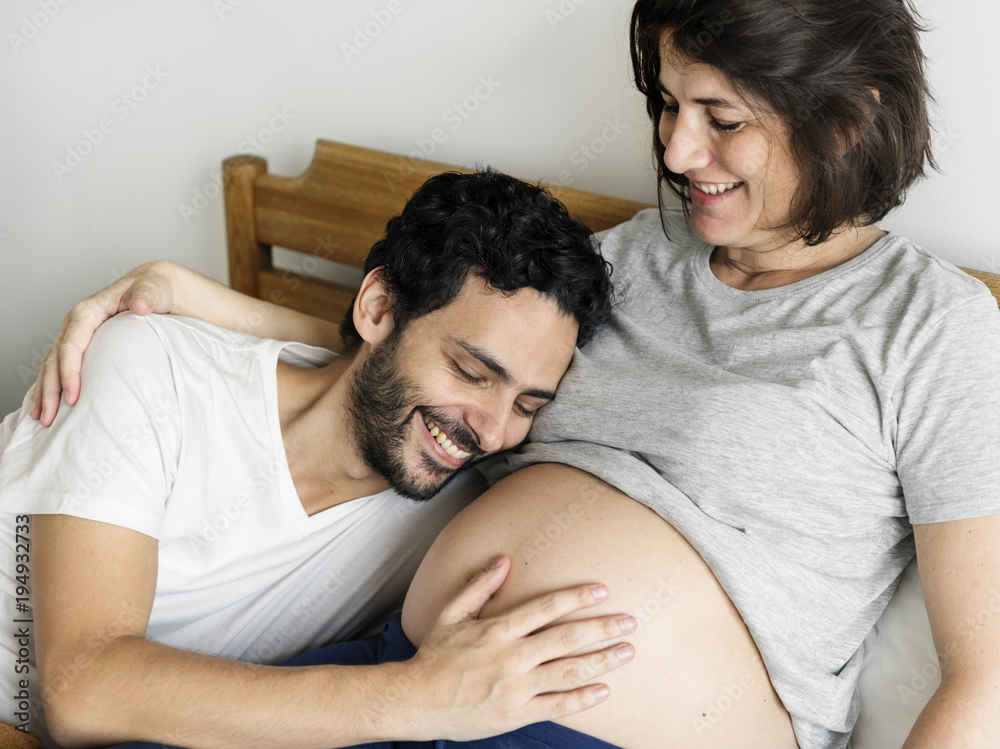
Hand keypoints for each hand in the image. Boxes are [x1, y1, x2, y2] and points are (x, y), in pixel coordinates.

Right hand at [31, 261, 176, 425]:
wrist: (155, 288)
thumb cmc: (154, 288)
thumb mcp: (153, 289)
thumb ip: (146, 296)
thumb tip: (140, 305)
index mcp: (89, 310)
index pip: (72, 344)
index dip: (70, 371)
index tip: (73, 396)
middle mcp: (77, 323)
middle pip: (56, 358)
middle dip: (51, 389)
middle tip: (51, 417)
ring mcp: (77, 334)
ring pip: (53, 365)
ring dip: (46, 391)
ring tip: (43, 418)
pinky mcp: (82, 344)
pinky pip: (60, 366)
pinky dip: (52, 385)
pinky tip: (48, 405)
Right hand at [401, 556, 635, 741]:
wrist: (415, 701)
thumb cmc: (433, 656)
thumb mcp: (451, 614)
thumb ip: (480, 587)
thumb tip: (504, 560)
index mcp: (497, 629)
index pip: (546, 607)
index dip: (576, 597)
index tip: (602, 590)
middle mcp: (511, 656)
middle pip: (567, 638)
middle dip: (602, 628)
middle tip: (631, 621)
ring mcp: (516, 687)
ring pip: (568, 671)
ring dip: (602, 661)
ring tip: (627, 651)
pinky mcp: (517, 713)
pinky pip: (557, 705)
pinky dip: (582, 698)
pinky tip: (604, 690)